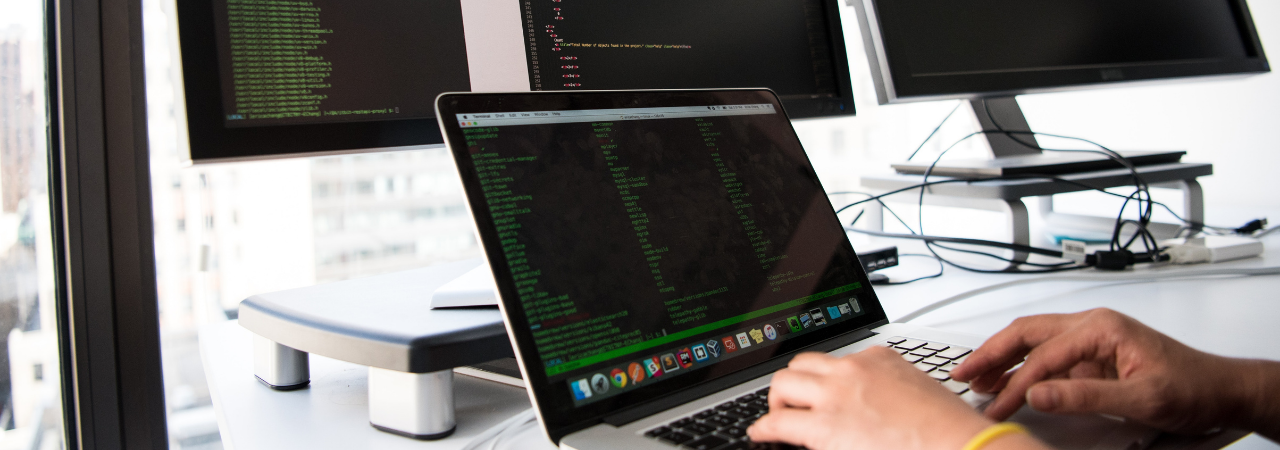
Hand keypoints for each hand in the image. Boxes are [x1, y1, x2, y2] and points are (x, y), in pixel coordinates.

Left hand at [747, 347, 1044, 449]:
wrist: (961, 447)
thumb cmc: (949, 431)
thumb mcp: (917, 394)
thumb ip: (891, 392)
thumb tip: (878, 409)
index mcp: (880, 359)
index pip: (838, 360)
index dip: (825, 380)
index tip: (822, 390)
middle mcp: (854, 370)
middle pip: (803, 365)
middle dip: (794, 385)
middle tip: (793, 404)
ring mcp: (837, 395)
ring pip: (784, 384)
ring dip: (778, 401)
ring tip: (778, 418)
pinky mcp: (826, 425)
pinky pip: (778, 422)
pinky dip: (764, 428)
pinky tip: (762, 434)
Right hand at [949, 308, 1279, 436]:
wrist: (1221, 390)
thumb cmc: (1192, 386)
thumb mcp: (1140, 397)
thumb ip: (1085, 396)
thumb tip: (1040, 394)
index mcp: (1102, 327)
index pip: (1044, 355)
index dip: (1016, 383)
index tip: (998, 406)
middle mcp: (1092, 327)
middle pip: (1027, 333)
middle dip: (991, 353)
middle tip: (963, 373)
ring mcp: (1090, 340)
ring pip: (1032, 341)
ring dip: (1002, 358)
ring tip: (975, 377)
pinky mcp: (1092, 357)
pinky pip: (1047, 358)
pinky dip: (1022, 369)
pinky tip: (1007, 382)